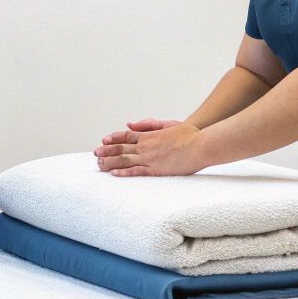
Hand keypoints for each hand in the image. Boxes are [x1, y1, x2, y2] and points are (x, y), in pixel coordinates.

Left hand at [93, 120, 207, 176]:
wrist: (202, 145)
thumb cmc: (189, 134)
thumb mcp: (168, 123)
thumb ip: (148, 124)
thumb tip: (129, 124)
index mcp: (149, 135)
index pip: (125, 136)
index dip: (113, 139)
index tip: (103, 142)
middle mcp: (146, 146)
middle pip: (121, 148)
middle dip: (106, 152)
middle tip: (95, 154)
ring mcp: (150, 158)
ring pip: (125, 161)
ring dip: (110, 163)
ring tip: (99, 165)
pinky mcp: (157, 170)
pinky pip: (137, 172)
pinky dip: (124, 173)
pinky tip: (114, 174)